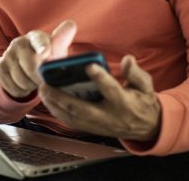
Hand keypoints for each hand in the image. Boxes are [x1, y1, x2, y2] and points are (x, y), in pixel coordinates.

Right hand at [0, 20, 76, 98]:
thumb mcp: (58, 49)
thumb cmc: (48, 56)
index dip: (42, 47)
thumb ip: (62, 40)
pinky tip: (26, 84)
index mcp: (35, 36)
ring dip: (32, 86)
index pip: (38, 41)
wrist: (27, 65)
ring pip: (22, 81)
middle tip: (46, 80)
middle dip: (41, 78)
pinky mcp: (0, 68)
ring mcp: (7, 55)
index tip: (45, 53)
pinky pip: (13, 87)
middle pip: (31, 67)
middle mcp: (19, 43)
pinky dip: (22, 91)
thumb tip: (71, 25)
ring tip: (36, 81)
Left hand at [38, 55, 160, 140]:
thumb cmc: (142, 101)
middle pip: (82, 108)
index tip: (89, 65)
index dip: (100, 78)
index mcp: (124, 103)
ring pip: (72, 117)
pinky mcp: (91, 128)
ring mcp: (98, 125)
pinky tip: (48, 100)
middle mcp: (109, 116)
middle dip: (62, 97)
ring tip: (42, 90)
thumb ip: (135, 73)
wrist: (147, 128)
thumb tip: (127, 59)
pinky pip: (71, 122)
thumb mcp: (145, 85)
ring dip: (54, 105)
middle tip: (46, 83)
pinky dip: (57, 111)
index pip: (111, 90)